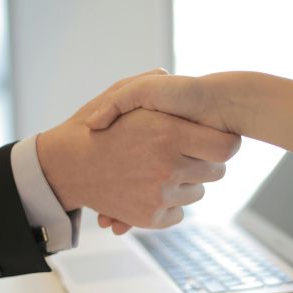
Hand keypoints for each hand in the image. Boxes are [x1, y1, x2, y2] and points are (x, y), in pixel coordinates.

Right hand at [37, 75, 239, 230]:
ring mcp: (159, 195)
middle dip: (203, 162)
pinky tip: (152, 190)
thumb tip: (169, 75)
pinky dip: (170, 204)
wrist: (66, 166)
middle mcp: (168, 167)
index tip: (213, 141)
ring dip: (185, 183)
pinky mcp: (150, 218)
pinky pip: (178, 213)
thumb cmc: (93, 126)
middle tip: (185, 154)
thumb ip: (149, 82)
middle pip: (216, 172)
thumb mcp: (119, 93)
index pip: (227, 147)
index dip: (224, 143)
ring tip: (161, 170)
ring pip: (197, 193)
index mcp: (168, 134)